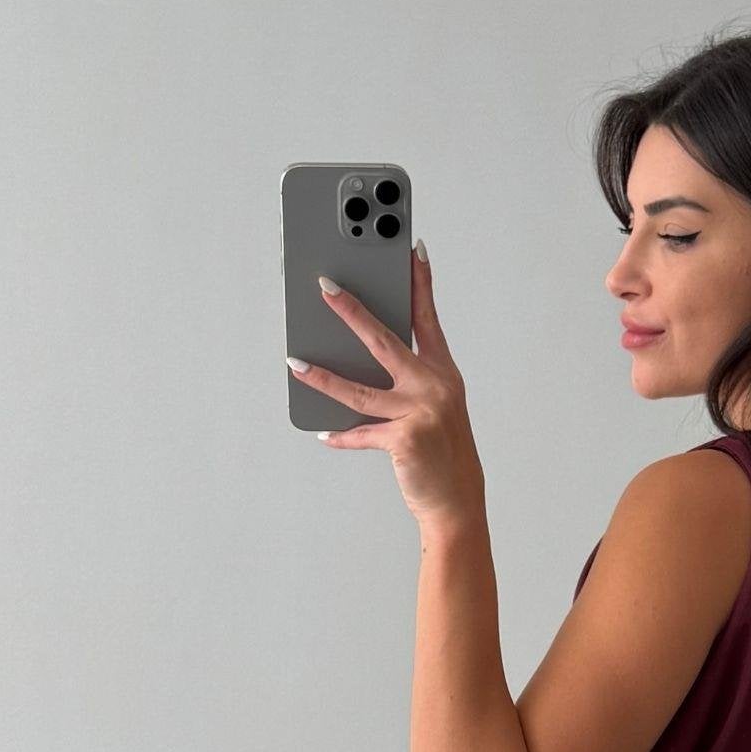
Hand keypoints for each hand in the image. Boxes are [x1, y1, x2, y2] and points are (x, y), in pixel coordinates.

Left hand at [288, 244, 484, 529]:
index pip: (427, 318)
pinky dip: (341, 436)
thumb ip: (405, 381)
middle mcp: (434, 386)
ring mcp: (421, 412)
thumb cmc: (442, 452)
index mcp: (442, 372)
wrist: (456, 501)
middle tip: (325, 287)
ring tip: (294, 361)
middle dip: (352, 311)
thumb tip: (355, 362)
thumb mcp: (435, 409)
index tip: (411, 250)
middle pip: (384, 340)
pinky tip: (324, 433)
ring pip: (359, 390)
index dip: (420, 282)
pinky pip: (361, 433)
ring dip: (321, 376)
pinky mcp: (405, 439)